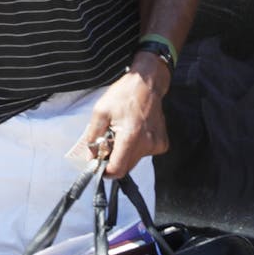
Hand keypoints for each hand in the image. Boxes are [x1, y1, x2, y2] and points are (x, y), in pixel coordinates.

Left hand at [83, 53, 170, 177]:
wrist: (147, 84)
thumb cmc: (124, 94)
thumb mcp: (100, 111)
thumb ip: (93, 136)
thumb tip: (91, 156)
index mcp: (130, 136)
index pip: (118, 169)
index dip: (106, 171)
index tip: (100, 164)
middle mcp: (146, 143)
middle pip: (126, 167)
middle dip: (115, 159)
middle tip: (110, 143)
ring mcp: (156, 144)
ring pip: (134, 161)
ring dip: (126, 152)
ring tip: (123, 132)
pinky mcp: (162, 143)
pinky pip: (144, 154)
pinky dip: (137, 147)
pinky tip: (135, 131)